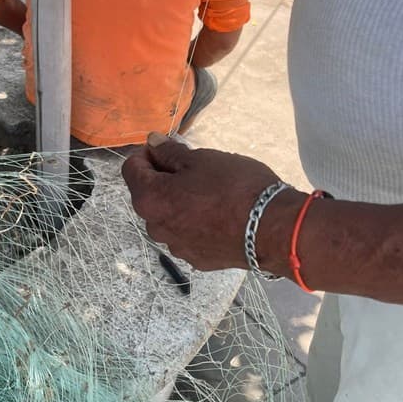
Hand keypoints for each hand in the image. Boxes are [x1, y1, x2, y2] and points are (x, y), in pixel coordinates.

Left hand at [122, 133, 284, 271]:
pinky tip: (218, 214)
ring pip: (168, 216)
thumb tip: (153, 143)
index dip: (146, 154)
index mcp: (150, 199)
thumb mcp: (201, 159)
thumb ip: (170, 152)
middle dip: (163, 178)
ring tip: (209, 192)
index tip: (167, 148)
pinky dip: (194, 221)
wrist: (271, 229)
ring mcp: (176, 246)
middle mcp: (155, 227)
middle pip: (148, 194)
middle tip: (193, 167)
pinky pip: (187, 233)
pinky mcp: (196, 258)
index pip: (131, 169)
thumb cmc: (235, 188)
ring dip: (178, 201)